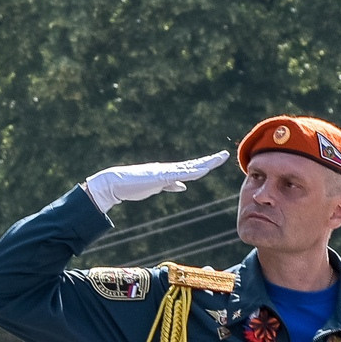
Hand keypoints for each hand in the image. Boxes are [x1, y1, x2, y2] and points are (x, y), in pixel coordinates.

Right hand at [84, 150, 231, 214]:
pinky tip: (201, 171)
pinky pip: (178, 175)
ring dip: (204, 164)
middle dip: (210, 160)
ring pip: (189, 168)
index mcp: (169, 172)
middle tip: (224, 155)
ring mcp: (164, 172)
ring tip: (217, 160)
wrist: (116, 183)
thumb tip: (183, 186)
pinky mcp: (159, 177)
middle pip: (194, 164)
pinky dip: (191, 173)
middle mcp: (169, 169)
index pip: (191, 167)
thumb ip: (170, 185)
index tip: (216, 160)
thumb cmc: (134, 186)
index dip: (205, 163)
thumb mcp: (157, 186)